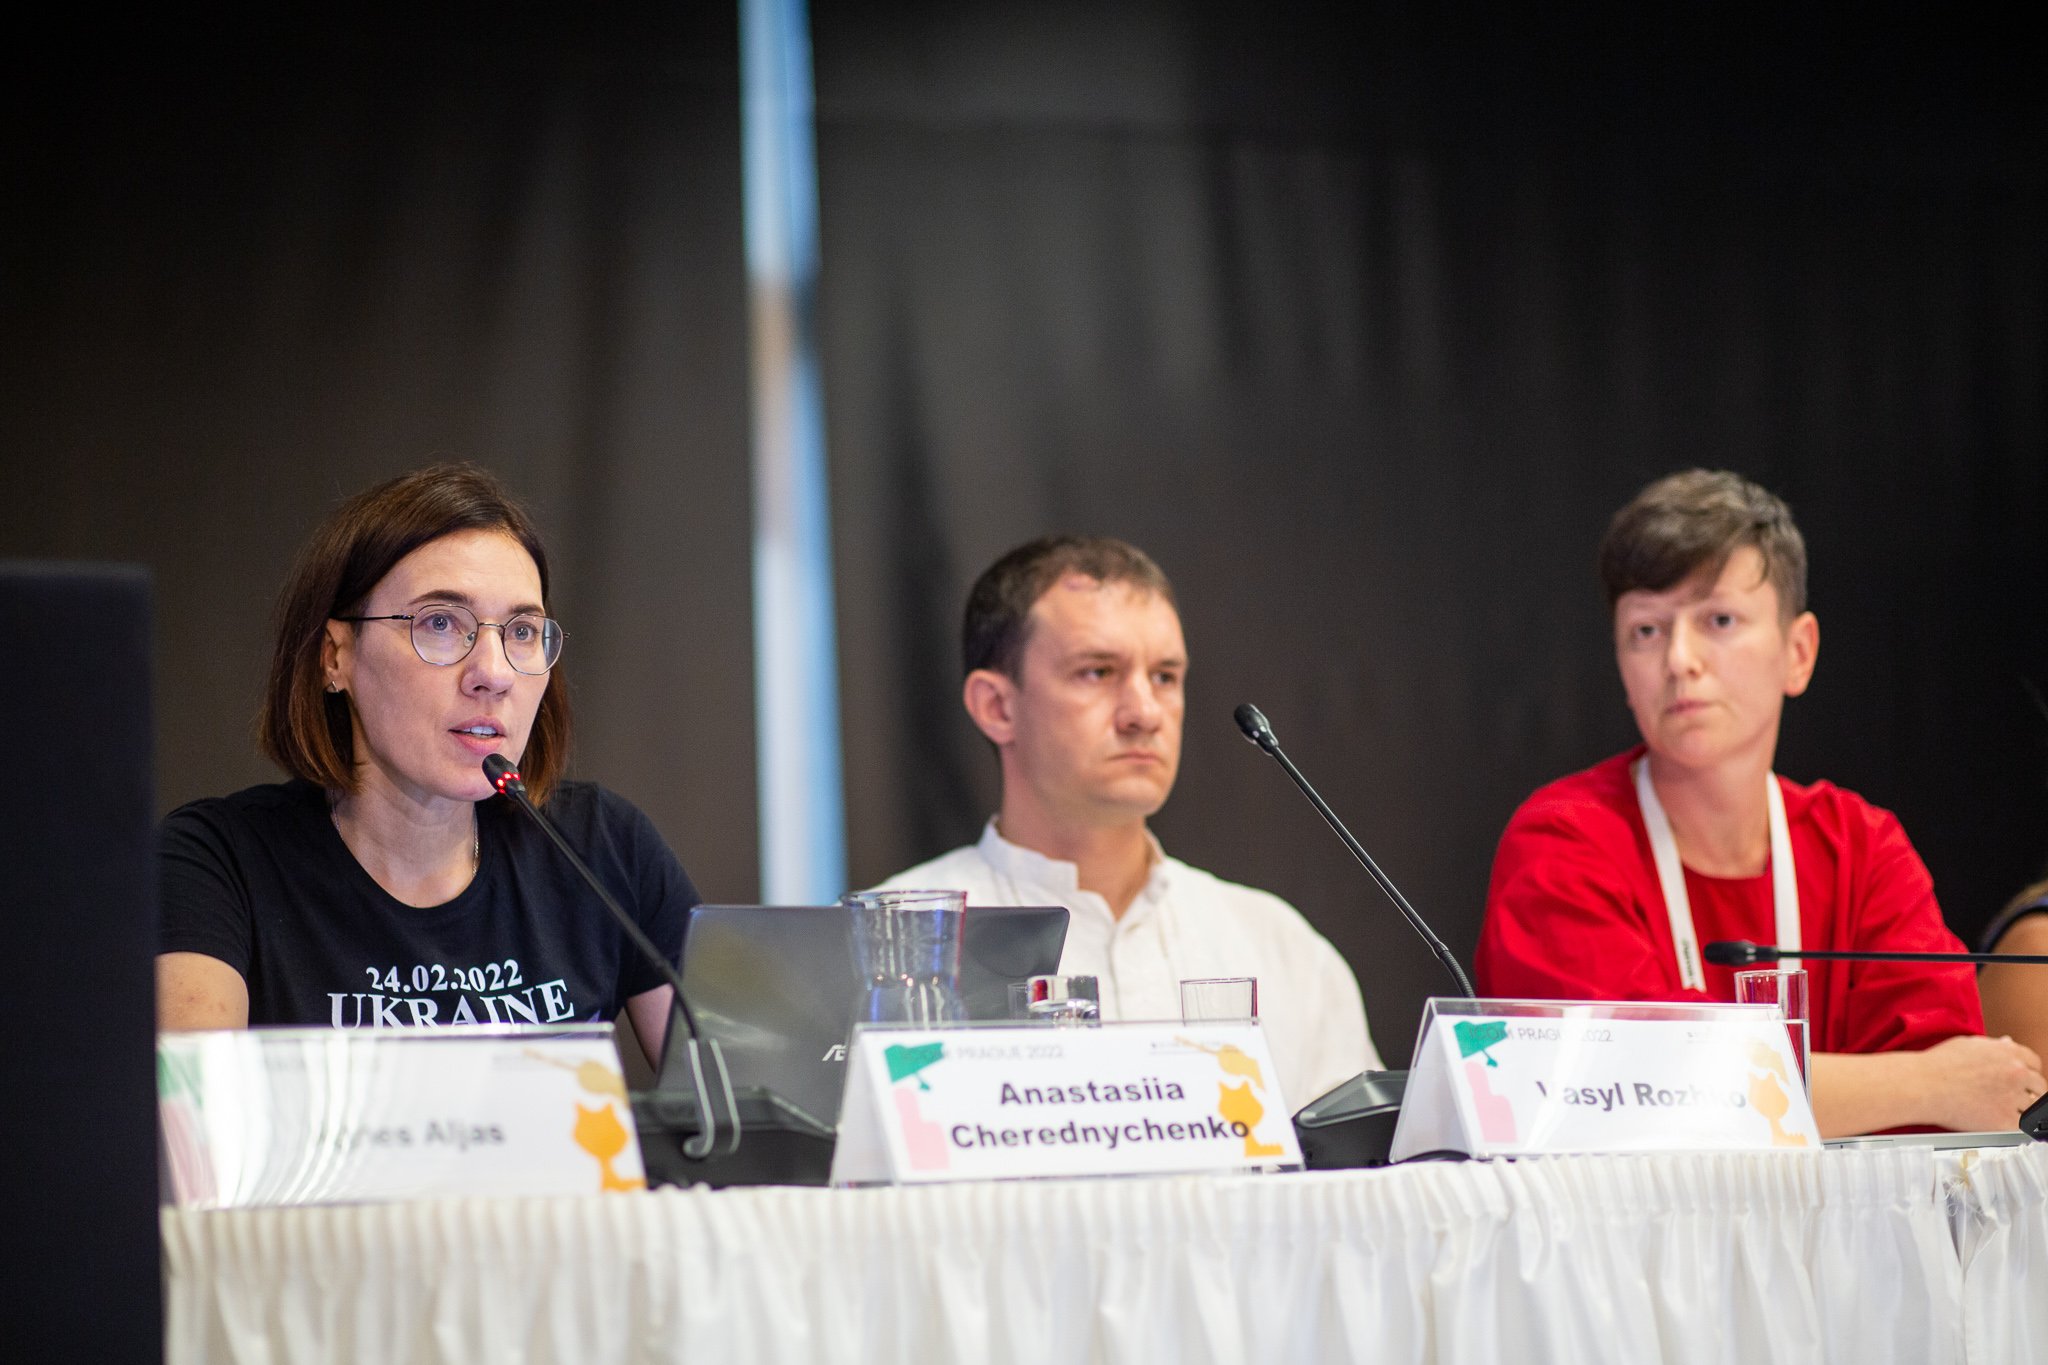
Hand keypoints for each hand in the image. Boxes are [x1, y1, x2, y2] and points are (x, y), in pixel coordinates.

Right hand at [1914, 1034, 2045, 1131]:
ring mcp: (2011, 1097)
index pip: (2034, 1063)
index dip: (2028, 1071)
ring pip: (2034, 1108)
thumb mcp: (1967, 1044)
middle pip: (2039, 1086)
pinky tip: (2005, 1122)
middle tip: (2015, 1096)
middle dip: (2029, 1091)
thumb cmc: (1937, 1064)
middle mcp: (2015, 1073)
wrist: (1922, 1084)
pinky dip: (2016, 1126)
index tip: (2022, 1079)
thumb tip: (2007, 1044)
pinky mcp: (2004, 1120)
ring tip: (2008, 1110)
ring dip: (2024, 1109)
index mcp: (2008, 1052)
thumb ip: (1993, 1046)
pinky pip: (2023, 1126)